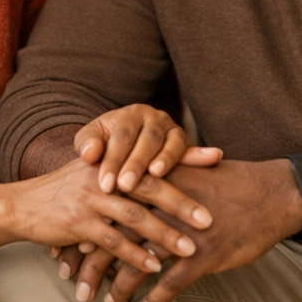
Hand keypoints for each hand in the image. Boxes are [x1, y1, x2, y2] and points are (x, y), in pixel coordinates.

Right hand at [7, 160, 213, 273]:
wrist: (22, 205)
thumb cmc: (65, 191)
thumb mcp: (95, 173)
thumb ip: (125, 172)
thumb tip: (161, 171)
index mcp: (112, 162)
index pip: (154, 158)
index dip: (184, 158)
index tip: (216, 158)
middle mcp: (104, 177)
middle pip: (149, 187)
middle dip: (182, 204)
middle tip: (210, 219)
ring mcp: (90, 200)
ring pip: (134, 217)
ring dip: (164, 235)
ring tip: (189, 249)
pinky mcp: (77, 224)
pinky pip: (112, 241)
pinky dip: (135, 255)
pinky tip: (154, 267)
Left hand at [74, 104, 222, 193]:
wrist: (127, 143)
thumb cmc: (106, 145)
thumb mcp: (93, 141)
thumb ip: (87, 144)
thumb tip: (89, 154)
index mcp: (129, 115)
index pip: (121, 137)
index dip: (112, 160)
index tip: (105, 185)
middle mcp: (154, 118)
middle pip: (146, 139)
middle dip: (136, 163)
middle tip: (125, 186)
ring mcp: (172, 129)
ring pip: (171, 143)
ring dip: (165, 159)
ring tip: (156, 175)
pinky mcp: (187, 143)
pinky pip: (192, 149)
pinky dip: (202, 154)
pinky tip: (214, 157)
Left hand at [76, 159, 301, 301]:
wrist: (270, 193)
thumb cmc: (226, 182)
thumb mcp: (185, 172)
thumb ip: (152, 182)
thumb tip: (122, 192)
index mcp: (153, 185)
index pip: (107, 211)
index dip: (85, 233)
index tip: (66, 252)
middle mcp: (161, 208)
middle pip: (114, 239)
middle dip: (91, 265)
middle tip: (74, 285)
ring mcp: (182, 233)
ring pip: (138, 264)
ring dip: (118, 287)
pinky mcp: (206, 254)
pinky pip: (172, 282)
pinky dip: (156, 297)